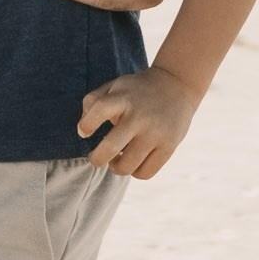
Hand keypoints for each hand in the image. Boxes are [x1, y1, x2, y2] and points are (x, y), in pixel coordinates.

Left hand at [77, 66, 198, 177]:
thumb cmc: (136, 91)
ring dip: (116, 167)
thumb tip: (82, 131)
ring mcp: (155, 133)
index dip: (87, 125)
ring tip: (115, 160)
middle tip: (95, 158)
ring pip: (127, 167)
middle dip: (96, 159)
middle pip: (111, 148)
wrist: (176, 85)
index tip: (84, 132)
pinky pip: (145, 173)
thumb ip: (92, 102)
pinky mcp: (169, 146)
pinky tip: (133, 161)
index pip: (99, 110)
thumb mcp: (113, 87)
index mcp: (123, 98)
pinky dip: (134, 172)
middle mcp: (139, 116)